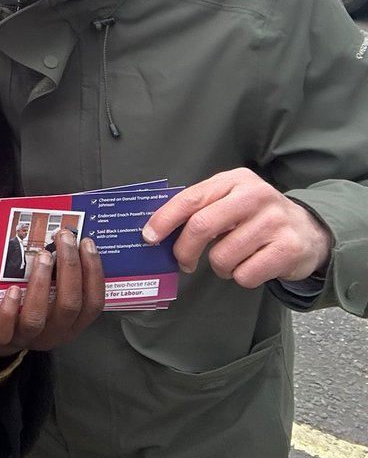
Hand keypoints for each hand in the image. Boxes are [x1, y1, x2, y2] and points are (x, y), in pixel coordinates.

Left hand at [0, 230, 103, 360]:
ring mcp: (27, 336)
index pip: (93, 302)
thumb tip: (70, 240)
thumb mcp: (52, 298)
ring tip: (42, 256)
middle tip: (64, 238)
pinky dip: (9, 309)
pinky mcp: (2, 336)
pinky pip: (6, 328)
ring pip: (37, 316)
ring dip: (41, 284)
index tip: (87, 243)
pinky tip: (12, 289)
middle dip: (69, 267)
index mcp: (72, 322)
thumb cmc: (28, 309)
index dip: (94, 273)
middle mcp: (54, 332)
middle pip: (69, 305)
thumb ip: (61, 277)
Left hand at [143, 167, 331, 285]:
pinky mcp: (288, 248)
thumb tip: (156, 229)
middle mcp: (255, 196)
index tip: (149, 236)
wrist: (310, 230)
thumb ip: (200, 207)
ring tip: (231, 259)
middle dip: (184, 250)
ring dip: (219, 267)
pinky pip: (245, 275)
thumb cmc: (256, 217)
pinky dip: (241, 277)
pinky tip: (251, 265)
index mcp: (234, 180)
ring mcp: (274, 221)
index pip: (190, 199)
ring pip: (222, 256)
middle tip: (183, 262)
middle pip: (201, 226)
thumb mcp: (230, 199)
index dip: (164, 219)